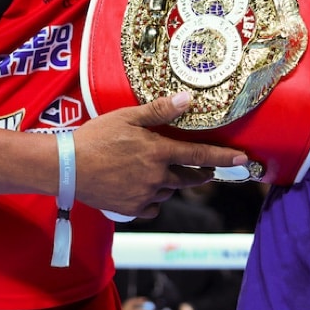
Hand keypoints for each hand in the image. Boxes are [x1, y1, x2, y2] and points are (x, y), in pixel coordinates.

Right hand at [72, 91, 249, 218]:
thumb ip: (159, 111)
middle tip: (204, 170)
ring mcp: (144, 195)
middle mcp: (156, 177)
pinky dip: (151, 198)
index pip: (199, 154)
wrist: (66, 168)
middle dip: (200, 174)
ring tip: (153, 170)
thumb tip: (188, 100)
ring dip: (169, 183)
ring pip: (168, 190)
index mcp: (158, 152)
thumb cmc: (95, 138)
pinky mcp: (132, 210)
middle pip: (189, 178)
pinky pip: (152, 206)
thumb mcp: (127, 117)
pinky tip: (139, 187)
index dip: (223, 157)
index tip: (243, 160)